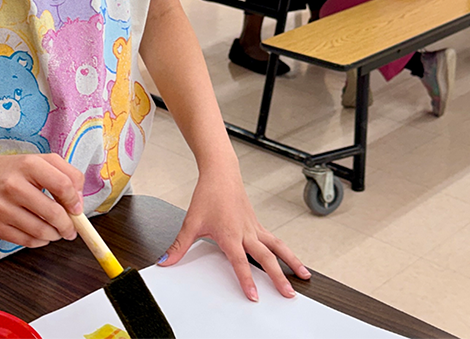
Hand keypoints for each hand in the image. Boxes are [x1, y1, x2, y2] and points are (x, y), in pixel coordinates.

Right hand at [0, 151, 84, 247]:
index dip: (75, 201)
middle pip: (53, 213)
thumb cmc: (16, 170)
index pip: (63, 185)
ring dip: (55, 235)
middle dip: (68, 225)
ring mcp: (2, 207)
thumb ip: (68, 175)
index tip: (77, 209)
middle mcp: (13, 185)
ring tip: (57, 230)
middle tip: (71, 228)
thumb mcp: (43, 161)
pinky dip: (40, 241)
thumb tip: (78, 203)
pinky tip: (41, 233)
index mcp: (29, 165)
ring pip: (40, 231)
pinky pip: (26, 241)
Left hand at [158, 162, 310, 301]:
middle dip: (278, 278)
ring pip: (277, 247)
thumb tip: (166, 260)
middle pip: (266, 258)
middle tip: (288, 294)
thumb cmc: (208, 195)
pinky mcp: (256, 223)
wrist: (221, 173)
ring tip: (303, 276)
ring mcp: (254, 227)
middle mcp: (246, 232)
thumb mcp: (191, 222)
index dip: (247, 280)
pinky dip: (284, 250)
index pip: (240, 262)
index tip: (254, 296)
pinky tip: (290, 258)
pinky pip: (274, 239)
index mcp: (230, 235)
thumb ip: (179, 246)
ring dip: (292, 262)